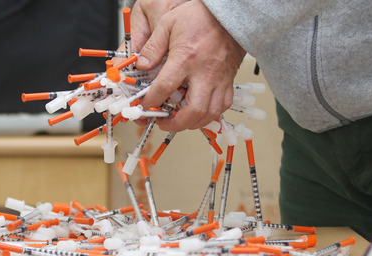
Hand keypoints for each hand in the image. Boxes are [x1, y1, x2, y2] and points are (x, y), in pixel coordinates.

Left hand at [134, 0, 245, 131]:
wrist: (230, 15)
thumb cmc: (200, 17)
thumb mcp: (168, 24)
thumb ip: (153, 46)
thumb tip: (142, 65)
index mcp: (186, 59)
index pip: (165, 88)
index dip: (151, 102)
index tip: (144, 106)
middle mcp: (204, 74)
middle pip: (192, 111)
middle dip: (175, 124)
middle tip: (163, 123)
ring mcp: (219, 80)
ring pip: (209, 114)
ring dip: (193, 123)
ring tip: (180, 121)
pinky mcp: (228, 81)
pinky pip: (223, 106)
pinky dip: (210, 115)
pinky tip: (200, 113)